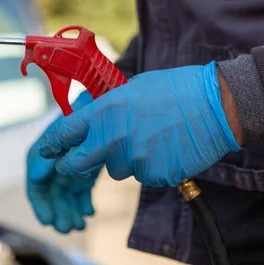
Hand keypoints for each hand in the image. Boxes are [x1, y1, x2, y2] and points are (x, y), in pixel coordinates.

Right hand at [26, 91, 99, 233]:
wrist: (102, 101)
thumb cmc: (84, 112)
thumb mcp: (69, 128)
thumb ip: (54, 149)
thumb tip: (38, 175)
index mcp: (43, 153)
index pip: (36, 184)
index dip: (40, 204)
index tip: (47, 220)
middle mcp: (53, 163)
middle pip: (50, 195)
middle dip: (56, 213)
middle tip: (66, 229)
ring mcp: (69, 169)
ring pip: (65, 198)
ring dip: (69, 213)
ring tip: (79, 226)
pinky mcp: (84, 173)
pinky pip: (80, 194)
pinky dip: (84, 205)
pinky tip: (90, 213)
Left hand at [38, 62, 241, 187]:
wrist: (215, 106)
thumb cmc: (176, 89)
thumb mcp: (133, 88)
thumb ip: (109, 108)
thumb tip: (96, 120)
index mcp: (105, 111)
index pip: (64, 133)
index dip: (53, 146)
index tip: (48, 151)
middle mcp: (112, 138)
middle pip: (77, 165)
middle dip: (74, 165)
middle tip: (80, 161)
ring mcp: (133, 160)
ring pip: (116, 170)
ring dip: (125, 160)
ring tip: (150, 140)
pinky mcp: (153, 175)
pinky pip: (143, 176)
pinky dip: (150, 167)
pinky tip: (166, 149)